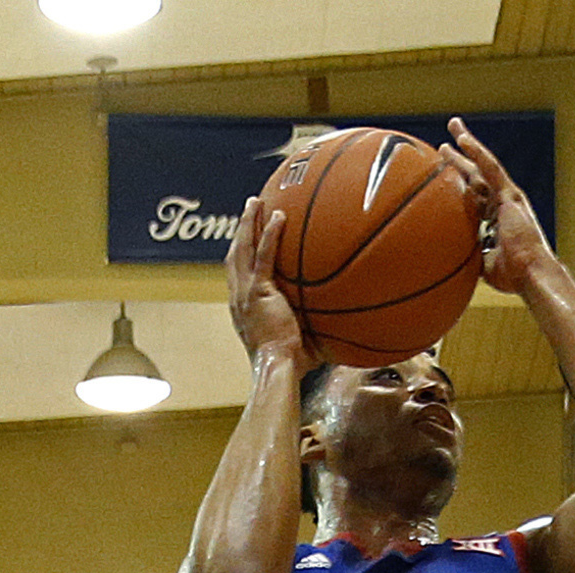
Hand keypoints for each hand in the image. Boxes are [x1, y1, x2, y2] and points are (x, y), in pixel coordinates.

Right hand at [226, 192, 308, 363]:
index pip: (237, 273)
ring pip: (243, 248)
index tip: (248, 237)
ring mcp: (246, 293)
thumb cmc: (290, 366)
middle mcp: (238, 297)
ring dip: (249, 222)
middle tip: (250, 208)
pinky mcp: (258, 292)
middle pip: (235, 253)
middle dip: (241, 229)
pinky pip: (264, 256)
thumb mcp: (296, 342)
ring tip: (257, 201)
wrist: (278, 368)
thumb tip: (339, 326)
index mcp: (242, 308)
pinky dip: (270, 235)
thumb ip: (309, 327)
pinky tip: (280, 216)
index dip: (241, 253)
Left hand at [440, 119, 554, 294]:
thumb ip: (466, 254)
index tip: (443, 177)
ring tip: (453, 126)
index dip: (459, 186)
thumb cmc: (512, 276)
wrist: (532, 273)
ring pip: (483, 165)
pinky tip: (462, 139)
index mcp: (496, 220)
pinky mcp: (510, 195)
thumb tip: (442, 258)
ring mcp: (507, 197)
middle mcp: (501, 204)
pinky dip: (477, 152)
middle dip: (459, 160)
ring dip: (467, 144)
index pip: (474, 197)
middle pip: (476, 176)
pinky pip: (491, 168)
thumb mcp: (481, 264)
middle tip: (443, 147)